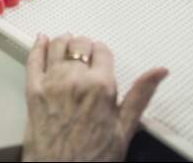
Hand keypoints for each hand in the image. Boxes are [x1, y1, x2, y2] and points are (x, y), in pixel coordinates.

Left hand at [23, 34, 167, 161]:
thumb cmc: (95, 158)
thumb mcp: (125, 128)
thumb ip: (140, 95)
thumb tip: (159, 72)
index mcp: (101, 86)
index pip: (102, 51)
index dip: (102, 53)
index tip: (101, 56)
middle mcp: (75, 79)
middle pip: (79, 44)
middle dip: (84, 46)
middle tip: (85, 52)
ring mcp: (52, 83)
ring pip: (56, 46)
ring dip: (63, 41)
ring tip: (66, 42)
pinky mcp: (33, 90)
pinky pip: (33, 59)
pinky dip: (37, 46)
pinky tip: (41, 40)